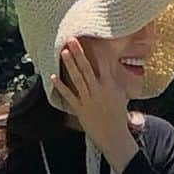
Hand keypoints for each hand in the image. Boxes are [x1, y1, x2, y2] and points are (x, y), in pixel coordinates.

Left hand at [52, 36, 135, 173]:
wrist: (114, 136)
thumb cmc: (118, 114)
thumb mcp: (120, 93)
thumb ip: (113, 79)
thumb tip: (110, 65)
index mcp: (110, 85)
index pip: (103, 63)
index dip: (96, 50)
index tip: (90, 38)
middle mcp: (99, 90)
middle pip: (87, 68)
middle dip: (78, 53)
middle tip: (71, 40)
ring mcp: (88, 99)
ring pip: (77, 79)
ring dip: (70, 65)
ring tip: (63, 52)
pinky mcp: (80, 109)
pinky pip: (69, 95)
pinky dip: (61, 86)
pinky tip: (53, 77)